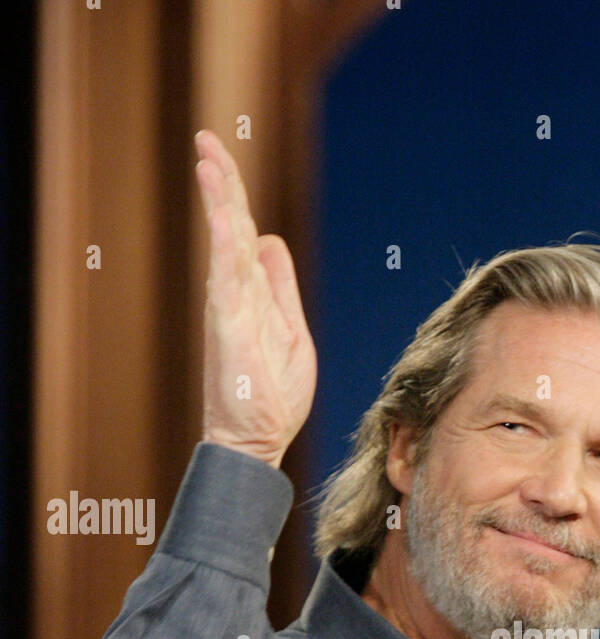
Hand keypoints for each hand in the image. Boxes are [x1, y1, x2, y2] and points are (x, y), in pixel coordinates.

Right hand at [194, 129, 316, 468]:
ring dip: (216, 198)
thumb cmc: (273, 394)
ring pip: (223, 241)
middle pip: (229, 226)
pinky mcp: (228, 323)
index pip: (243, 233)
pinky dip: (222, 239)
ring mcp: (229, 306)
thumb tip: (268, 240)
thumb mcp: (292, 330)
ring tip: (206, 156)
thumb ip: (280, 286)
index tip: (221, 157)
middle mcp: (236, 293)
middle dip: (221, 181)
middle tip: (206, 138)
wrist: (258, 438)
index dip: (235, 196)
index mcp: (254, 294)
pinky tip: (219, 210)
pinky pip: (225, 273)